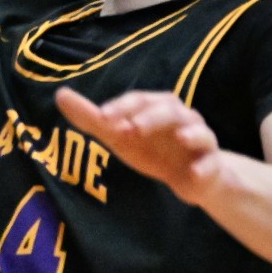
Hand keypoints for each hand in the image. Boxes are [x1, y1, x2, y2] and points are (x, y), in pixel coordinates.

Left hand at [55, 87, 223, 205]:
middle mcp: (180, 117)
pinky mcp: (210, 165)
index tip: (104, 118)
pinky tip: (194, 174)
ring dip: (188, 132)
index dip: (121, 107)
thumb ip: (91, 118)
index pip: (138, 100)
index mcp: (155, 106)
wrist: (187, 177)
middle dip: (150, 117)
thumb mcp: (118, 135)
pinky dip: (204, 166)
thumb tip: (60, 95)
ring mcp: (198, 139)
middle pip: (168, 109)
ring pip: (196, 129)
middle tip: (130, 129)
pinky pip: (211, 163)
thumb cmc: (150, 148)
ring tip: (179, 138)